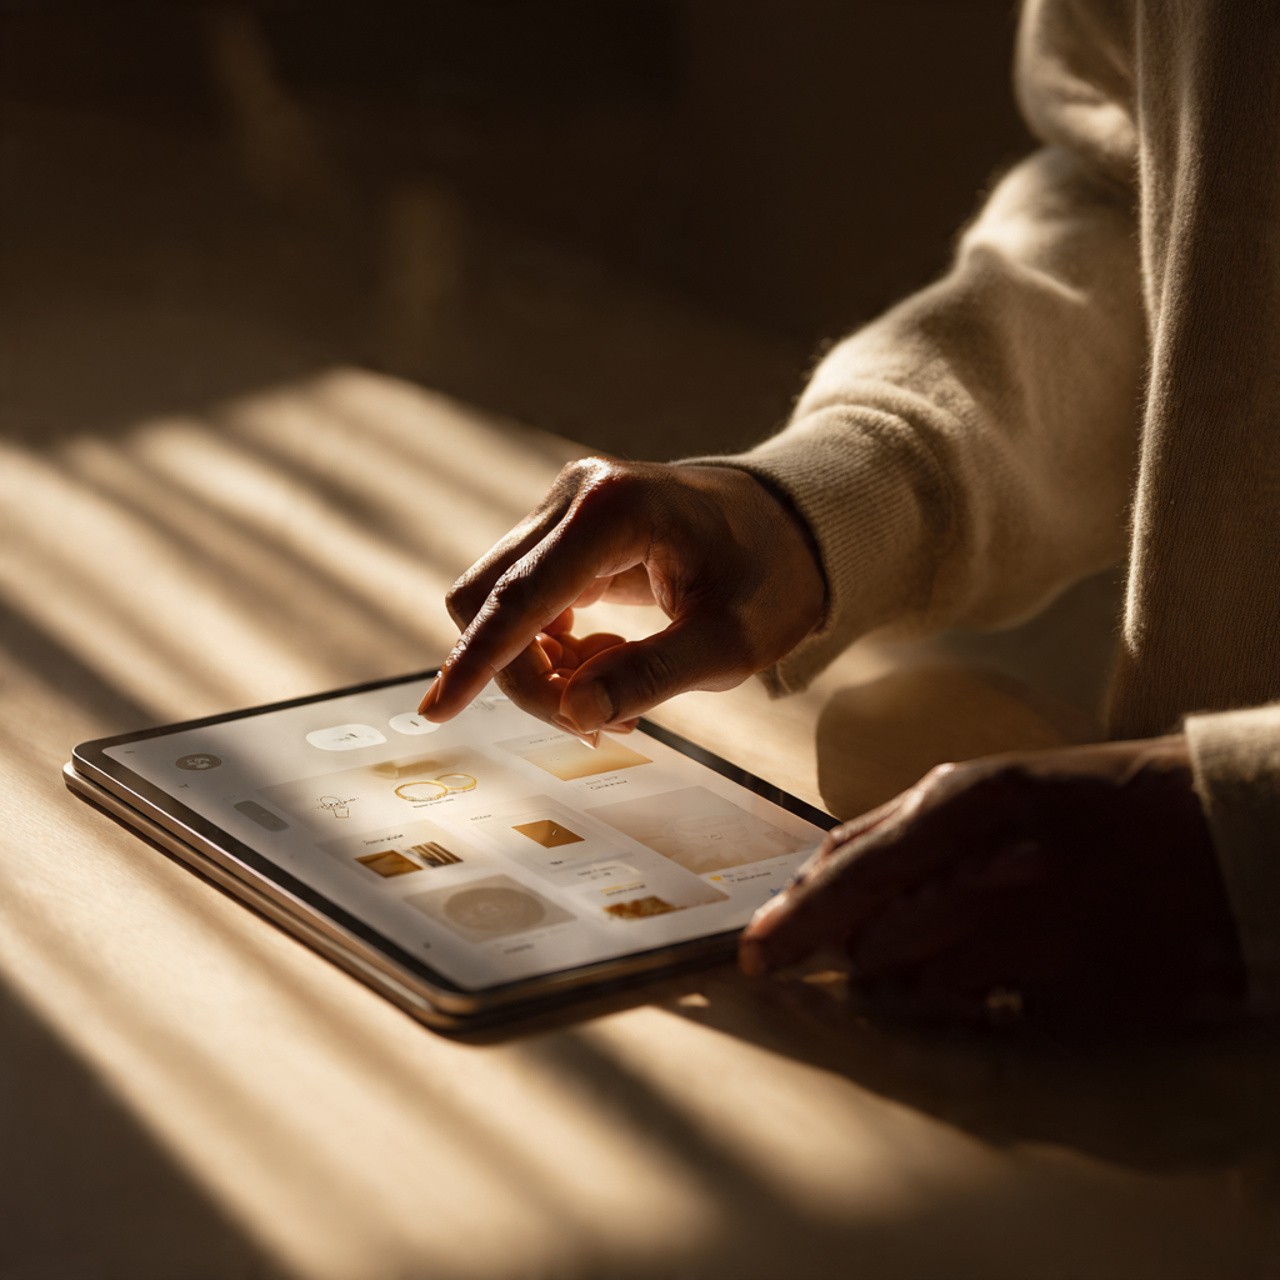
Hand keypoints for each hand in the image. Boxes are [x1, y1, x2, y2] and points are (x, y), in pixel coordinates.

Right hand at [419, 457, 826, 733]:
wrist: (792, 527)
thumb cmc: (771, 577)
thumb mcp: (730, 642)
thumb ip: (652, 676)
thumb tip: (575, 713)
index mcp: (613, 509)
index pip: (520, 596)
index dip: (478, 661)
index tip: (438, 712)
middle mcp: (574, 495)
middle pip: (491, 599)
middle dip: (526, 676)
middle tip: (597, 722)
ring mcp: (563, 509)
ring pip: (500, 604)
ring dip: (539, 667)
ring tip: (612, 699)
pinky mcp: (564, 533)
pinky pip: (524, 601)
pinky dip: (550, 649)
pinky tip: (604, 664)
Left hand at [740, 737, 1246, 1029]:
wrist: (1219, 834)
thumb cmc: (1086, 802)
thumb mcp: (986, 785)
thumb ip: (892, 827)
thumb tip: (813, 874)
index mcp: (965, 805)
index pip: (847, 879)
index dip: (792, 925)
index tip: (755, 955)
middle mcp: (994, 875)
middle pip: (872, 946)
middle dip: (860, 949)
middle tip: (885, 936)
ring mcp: (1038, 942)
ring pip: (919, 991)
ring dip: (910, 979)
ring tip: (955, 943)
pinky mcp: (1077, 1001)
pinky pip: (987, 1018)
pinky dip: (977, 1000)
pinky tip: (1009, 966)